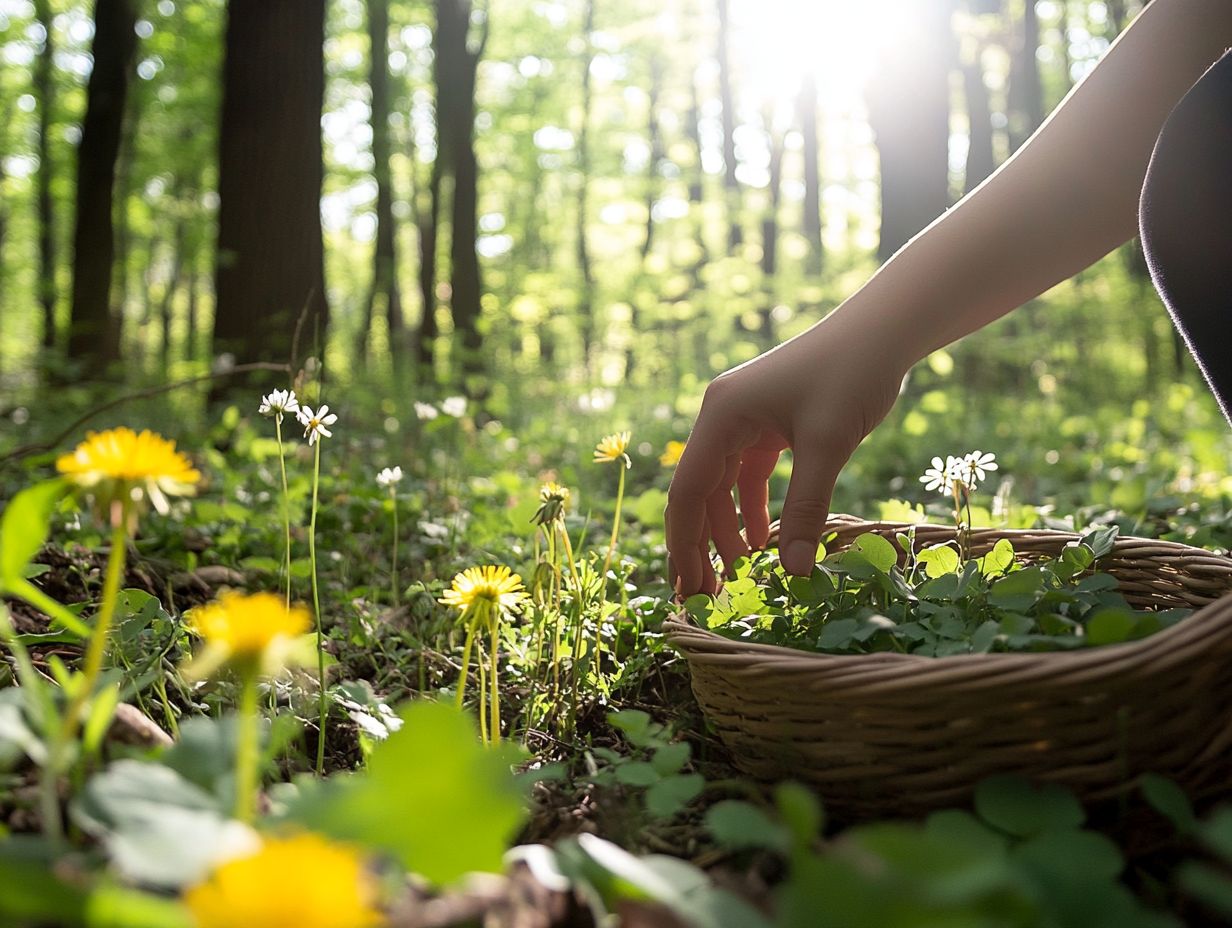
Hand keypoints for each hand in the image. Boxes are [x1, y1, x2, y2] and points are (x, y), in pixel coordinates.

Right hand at [665, 312, 907, 595]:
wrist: (882, 330)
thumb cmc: (852, 376)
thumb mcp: (827, 447)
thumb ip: (805, 510)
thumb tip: (792, 572)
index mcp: (721, 416)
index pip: (688, 491)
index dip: (684, 544)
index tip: (687, 589)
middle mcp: (721, 416)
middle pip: (699, 492)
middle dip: (702, 544)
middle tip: (706, 595)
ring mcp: (742, 419)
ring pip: (723, 487)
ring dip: (728, 530)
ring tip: (738, 575)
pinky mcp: (766, 423)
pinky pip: (749, 475)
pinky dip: (754, 509)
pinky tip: (765, 542)